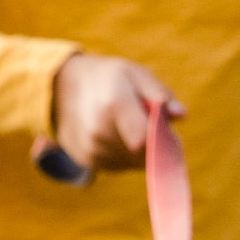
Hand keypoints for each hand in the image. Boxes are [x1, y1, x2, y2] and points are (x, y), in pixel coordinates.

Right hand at [50, 51, 179, 174]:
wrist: (60, 90)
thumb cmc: (107, 78)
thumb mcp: (134, 74)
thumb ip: (159, 94)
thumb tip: (180, 115)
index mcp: (113, 104)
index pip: (145, 140)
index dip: (163, 140)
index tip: (168, 132)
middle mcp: (99, 132)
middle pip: (143, 153)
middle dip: (154, 143)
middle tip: (149, 122)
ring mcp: (92, 150)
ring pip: (134, 162)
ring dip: (140, 150)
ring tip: (128, 124)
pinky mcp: (89, 162)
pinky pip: (121, 166)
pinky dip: (125, 154)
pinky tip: (116, 134)